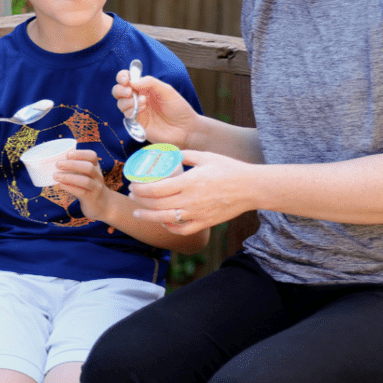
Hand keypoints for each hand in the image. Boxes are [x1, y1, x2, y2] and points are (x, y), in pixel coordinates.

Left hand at [54, 149, 110, 219]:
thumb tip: (55, 161)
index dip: (80, 153)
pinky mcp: (91, 199)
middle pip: (88, 167)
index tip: (68, 154)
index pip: (92, 156)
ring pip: (85, 181)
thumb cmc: (89, 186)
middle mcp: (98, 176)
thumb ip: (76, 167)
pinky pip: (81, 192)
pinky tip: (61, 185)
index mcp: (96, 167)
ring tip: (56, 176)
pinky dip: (70, 188)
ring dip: (69, 177)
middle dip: (72, 164)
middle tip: (58, 164)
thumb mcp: (87, 174)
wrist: (102, 205)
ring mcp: (96, 188)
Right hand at [113, 71, 199, 148]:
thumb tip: (132, 81)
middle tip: (129, 91)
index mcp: (145, 88)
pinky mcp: (137, 124)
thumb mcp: (167, 90)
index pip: (128, 79)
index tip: (126, 79)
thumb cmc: (179, 108)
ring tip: (143, 102)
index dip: (123, 77)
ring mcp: (137, 111)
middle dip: (120, 89)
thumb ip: (150, 83)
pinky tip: (141, 110)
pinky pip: (126, 116)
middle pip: (119, 91)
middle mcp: (139, 98)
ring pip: (121, 103)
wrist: (185, 129)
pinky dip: (130, 111)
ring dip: (127, 101)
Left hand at [129, 150, 256, 233]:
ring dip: (147, 217)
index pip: (155, 189)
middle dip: (139, 201)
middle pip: (156, 205)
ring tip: (137, 214)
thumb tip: (169, 154)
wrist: (250, 187)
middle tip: (132, 196)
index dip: (140, 189)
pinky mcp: (204, 222)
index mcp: (189, 182)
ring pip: (165, 220)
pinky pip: (182, 229)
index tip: (132, 185)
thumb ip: (184, 155)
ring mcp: (196, 213)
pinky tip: (162, 223)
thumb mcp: (205, 156)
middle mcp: (190, 200)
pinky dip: (169, 227)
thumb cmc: (229, 168)